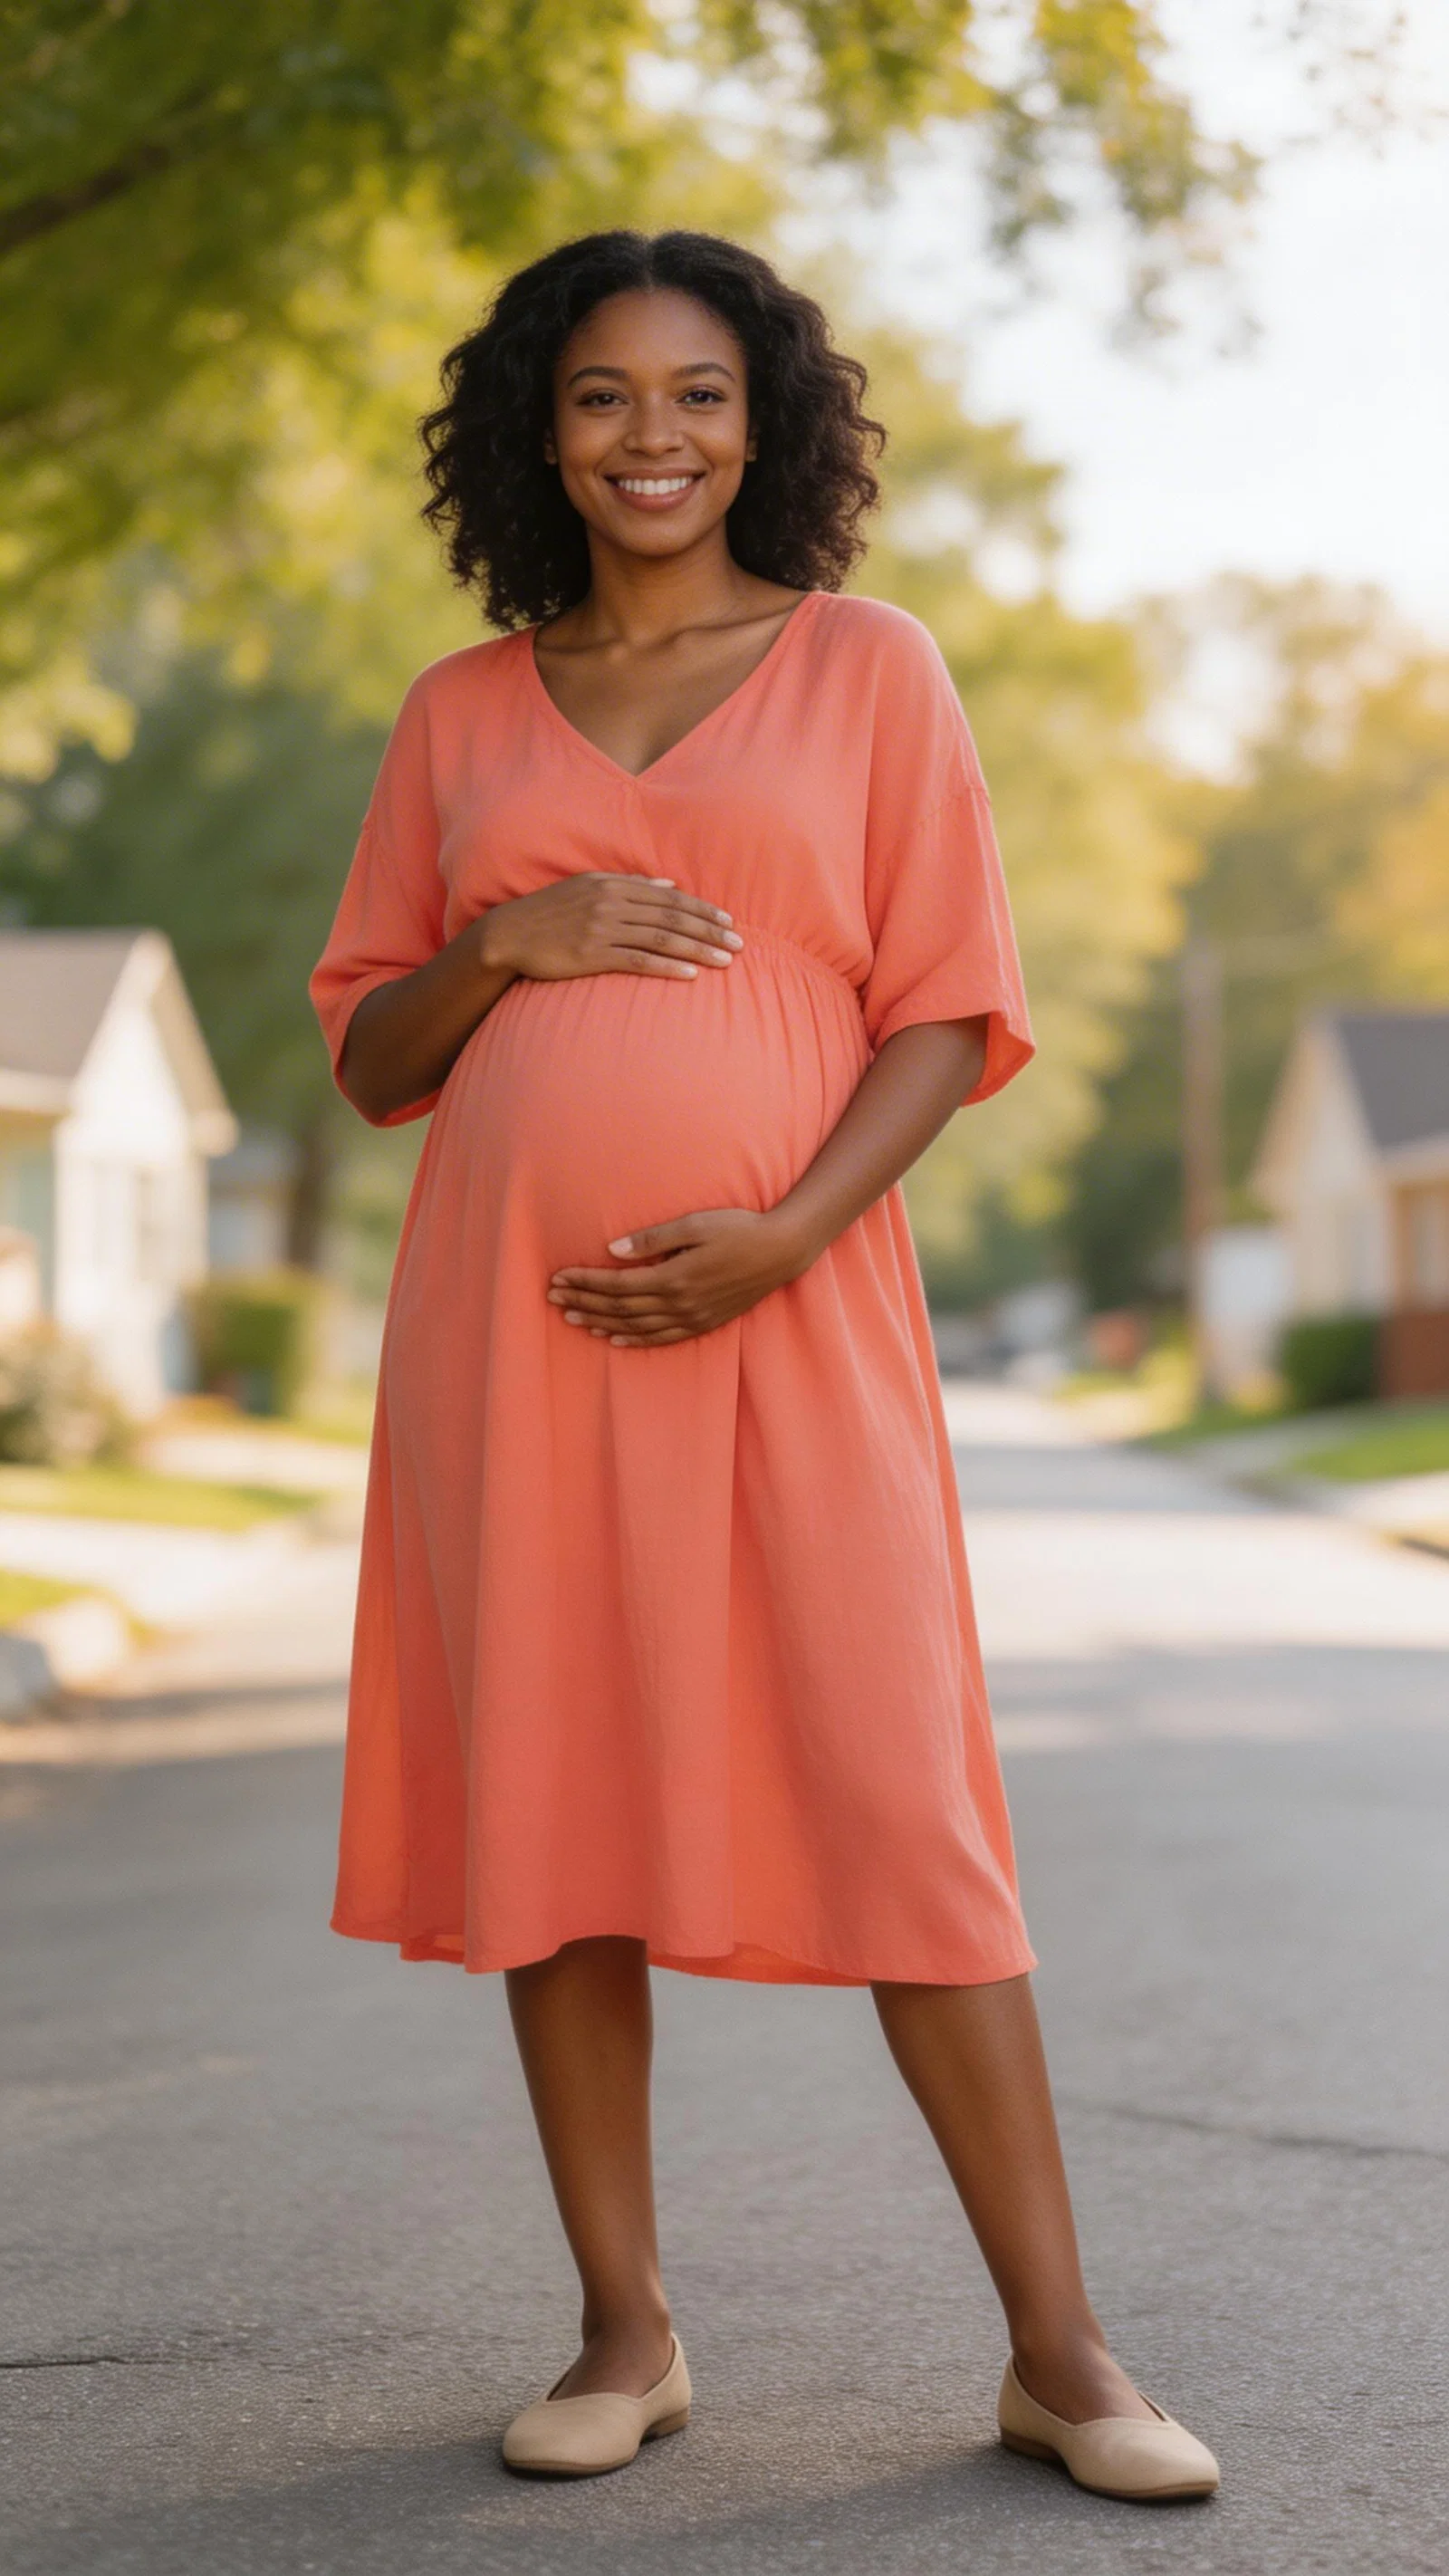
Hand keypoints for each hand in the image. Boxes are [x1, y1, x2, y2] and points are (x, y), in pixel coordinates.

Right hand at [481, 874, 741, 982]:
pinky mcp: (591, 954)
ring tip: (726, 961)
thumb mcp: (589, 887)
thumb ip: (629, 885)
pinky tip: (690, 974)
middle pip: (673, 916)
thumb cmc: (550, 914)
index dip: (703, 909)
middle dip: (710, 930)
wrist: (508, 935)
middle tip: (739, 944)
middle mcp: (611, 902)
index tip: (729, 921)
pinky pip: (638, 960)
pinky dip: (667, 965)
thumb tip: (667, 884)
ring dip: (698, 949)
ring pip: (662, 937)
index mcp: (613, 884)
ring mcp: (602, 928)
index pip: (670, 897)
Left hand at [548, 1207, 815, 1346]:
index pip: (616, 1284)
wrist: (781, 1252)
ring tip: (572, 1319)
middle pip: (620, 1308)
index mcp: (674, 1277)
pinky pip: (660, 1338)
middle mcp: (679, 1304)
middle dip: (584, 1302)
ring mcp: (692, 1318)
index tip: (559, 1277)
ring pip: (635, 1326)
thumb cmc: (738, 1229)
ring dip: (601, 1323)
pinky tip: (613, 1338)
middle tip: (553, 1299)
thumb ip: (652, 1239)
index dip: (585, 1282)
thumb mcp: (695, 1225)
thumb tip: (612, 1251)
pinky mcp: (703, 1323)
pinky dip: (633, 1339)